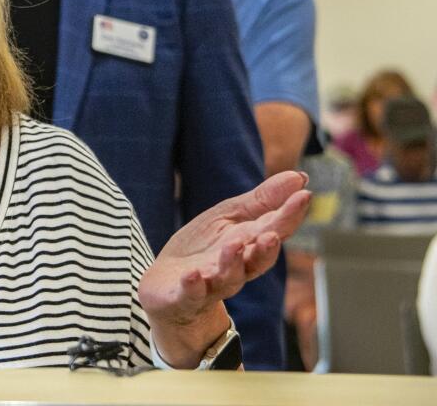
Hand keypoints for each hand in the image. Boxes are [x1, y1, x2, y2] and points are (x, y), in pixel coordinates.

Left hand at [138, 170, 310, 366]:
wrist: (169, 286)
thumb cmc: (205, 249)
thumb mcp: (229, 217)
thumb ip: (262, 201)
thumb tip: (300, 177)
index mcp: (249, 245)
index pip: (274, 230)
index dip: (289, 216)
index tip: (304, 196)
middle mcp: (236, 269)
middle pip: (256, 261)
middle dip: (266, 249)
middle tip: (272, 234)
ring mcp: (210, 285)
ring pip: (228, 279)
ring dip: (231, 264)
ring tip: (233, 245)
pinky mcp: (184, 297)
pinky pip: (191, 295)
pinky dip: (193, 286)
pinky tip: (192, 275)